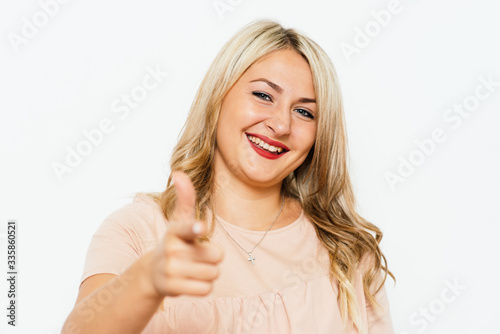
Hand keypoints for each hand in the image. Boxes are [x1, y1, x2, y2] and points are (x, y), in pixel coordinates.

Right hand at [148, 171, 222, 296]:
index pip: (187, 229)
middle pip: (216, 256)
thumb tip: (179, 172)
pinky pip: (206, 289)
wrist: (153, 273)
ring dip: (209, 272)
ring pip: (213, 273)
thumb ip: (185, 198)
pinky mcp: (173, 289)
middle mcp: (171, 250)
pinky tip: (191, 281)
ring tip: (193, 268)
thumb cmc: (176, 241)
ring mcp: (171, 271)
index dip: (195, 228)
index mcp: (175, 231)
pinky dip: (203, 287)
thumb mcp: (179, 220)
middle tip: (196, 256)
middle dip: (212, 258)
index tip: (200, 227)